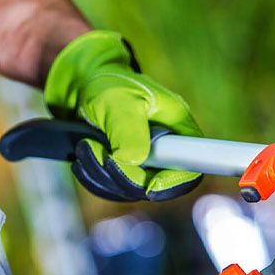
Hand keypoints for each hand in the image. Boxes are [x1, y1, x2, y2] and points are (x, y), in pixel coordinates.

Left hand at [44, 30, 202, 200]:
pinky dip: (95, 179)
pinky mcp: (127, 170)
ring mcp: (146, 163)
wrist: (84, 84)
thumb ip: (128, 132)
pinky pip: (115, 190)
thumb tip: (133, 163)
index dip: (173, 182)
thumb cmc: (108, 83)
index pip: (191, 168)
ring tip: (84, 147)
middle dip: (124, 177)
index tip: (148, 185)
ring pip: (132, 191)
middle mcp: (167, 150)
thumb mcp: (118, 101)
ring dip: (102, 176)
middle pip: (158, 186)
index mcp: (178, 129)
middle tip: (96, 151)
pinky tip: (82, 160)